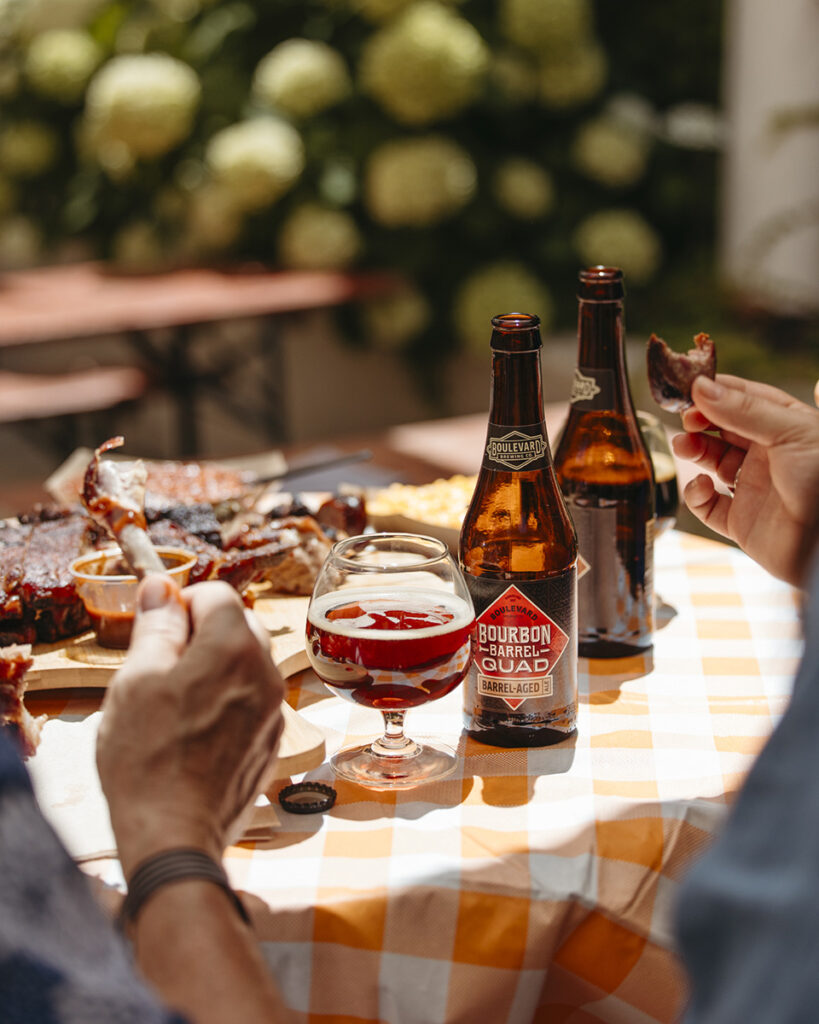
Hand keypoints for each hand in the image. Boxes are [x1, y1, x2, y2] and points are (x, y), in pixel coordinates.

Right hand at [97, 576, 283, 876]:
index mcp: (234, 648)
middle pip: (238, 624)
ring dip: (214, 667)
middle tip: (160, 666)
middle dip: (201, 633)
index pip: (217, 593)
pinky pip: (251, 699)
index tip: (157, 627)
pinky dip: (227, 700)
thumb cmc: (148, 759)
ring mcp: (274, 709)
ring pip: (246, 663)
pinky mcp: (272, 740)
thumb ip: (156, 627)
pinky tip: (193, 731)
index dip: (182, 602)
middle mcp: (266, 673)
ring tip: (174, 703)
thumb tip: (160, 587)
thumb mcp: (137, 681)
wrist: (175, 835)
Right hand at [671, 374, 818, 586]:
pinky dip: (697, 495)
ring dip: (694, 450)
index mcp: (788, 427)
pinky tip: (702, 486)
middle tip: (685, 419)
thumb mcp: (790, 432)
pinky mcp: (740, 522)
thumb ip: (744, 409)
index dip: (718, 392)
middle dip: (701, 421)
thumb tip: (701, 388)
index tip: (692, 389)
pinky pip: (708, 505)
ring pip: (712, 462)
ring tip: (683, 446)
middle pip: (724, 429)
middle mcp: (770, 456)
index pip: (746, 399)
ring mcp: (754, 488)